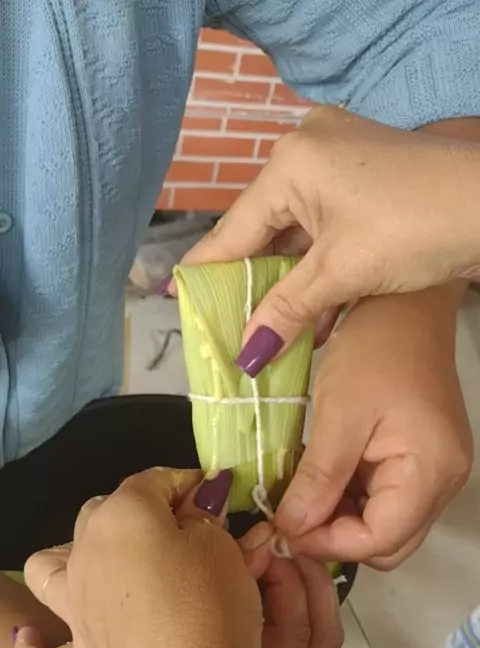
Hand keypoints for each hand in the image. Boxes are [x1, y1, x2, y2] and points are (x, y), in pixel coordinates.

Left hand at [11, 469, 341, 647]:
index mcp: (123, 516)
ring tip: (98, 566)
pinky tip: (32, 639)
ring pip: (48, 568)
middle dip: (139, 511)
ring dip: (67, 558)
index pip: (153, 481)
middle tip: (184, 531)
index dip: (187, 483)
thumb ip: (204, 522)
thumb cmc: (210, 606)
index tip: (216, 496)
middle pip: (102, 513)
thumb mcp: (221, 547)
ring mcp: (74, 609)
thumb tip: (194, 515)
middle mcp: (86, 554)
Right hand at [182, 107, 479, 359]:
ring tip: (266, 336)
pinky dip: (319, 272)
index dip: (205, 274)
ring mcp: (339, 165)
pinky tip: (312, 318)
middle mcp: (307, 153)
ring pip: (297, 237)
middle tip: (226, 330)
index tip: (176, 302)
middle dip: (251, 287)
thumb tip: (245, 355)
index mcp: (290, 163)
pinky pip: (325, 232)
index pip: (233, 231)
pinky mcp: (365, 183)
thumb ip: (286, 309)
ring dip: (289, 288)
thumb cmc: (416, 226)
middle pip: (264, 233)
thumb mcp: (342, 272)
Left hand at [273, 287, 471, 569]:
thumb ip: (318, 478)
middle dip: (334, 536)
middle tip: (289, 512)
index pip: (379, 541)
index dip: (327, 543)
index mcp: (431, 473)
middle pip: (386, 543)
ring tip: (301, 490)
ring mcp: (434, 473)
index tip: (284, 526)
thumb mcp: (339, 414)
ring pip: (382, 524)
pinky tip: (321, 474)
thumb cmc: (378, 349)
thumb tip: (292, 528)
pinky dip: (349, 495)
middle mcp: (442, 483)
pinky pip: (383, 498)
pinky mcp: (420, 461)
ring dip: (339, 516)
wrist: (406, 305)